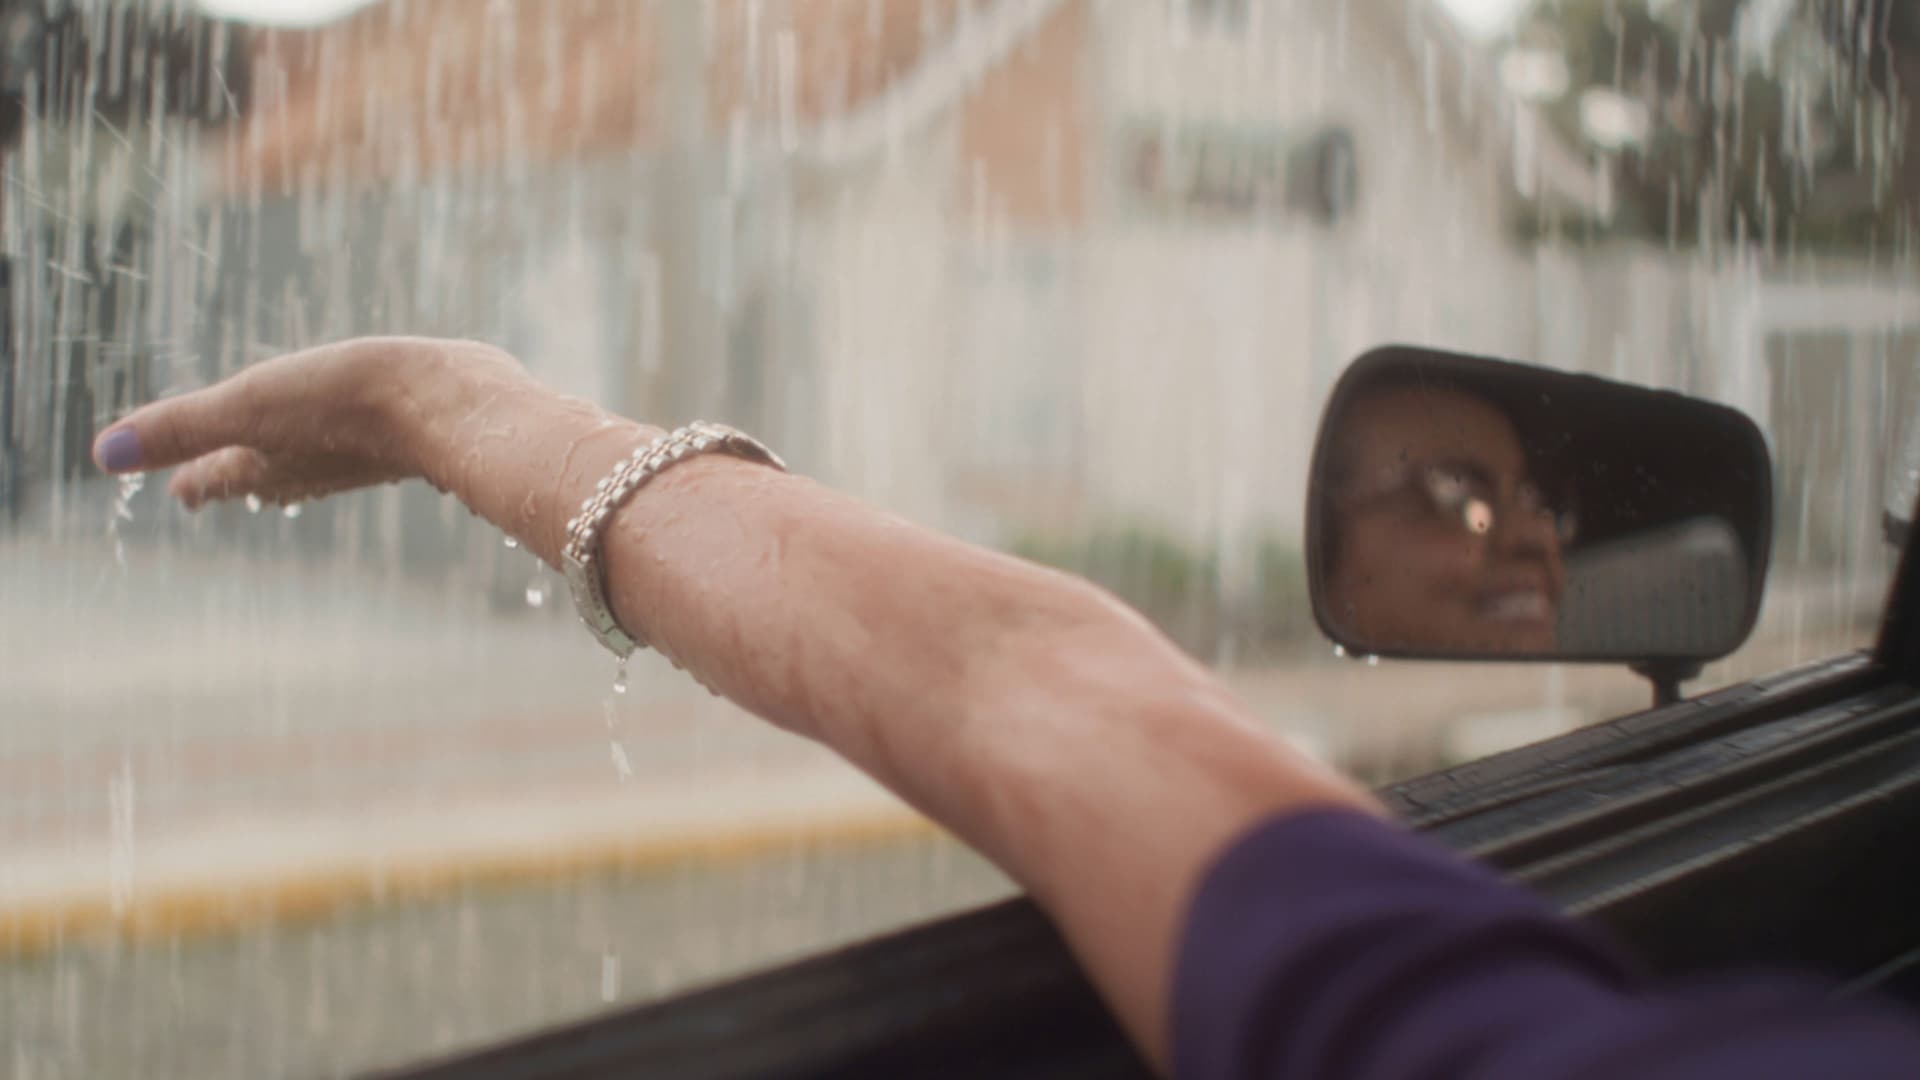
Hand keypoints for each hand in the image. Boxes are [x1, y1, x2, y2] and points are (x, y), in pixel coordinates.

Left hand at [92, 337, 533, 508]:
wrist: (449, 403)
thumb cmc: (346, 405)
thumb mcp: (247, 406)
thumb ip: (179, 427)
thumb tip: (103, 455)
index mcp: (268, 461)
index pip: (215, 476)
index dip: (193, 480)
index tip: (176, 491)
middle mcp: (312, 464)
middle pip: (263, 475)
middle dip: (238, 475)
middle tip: (214, 480)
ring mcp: (359, 452)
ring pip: (312, 460)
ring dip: (290, 462)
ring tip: (280, 460)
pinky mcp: (402, 433)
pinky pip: (359, 444)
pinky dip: (342, 443)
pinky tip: (360, 435)